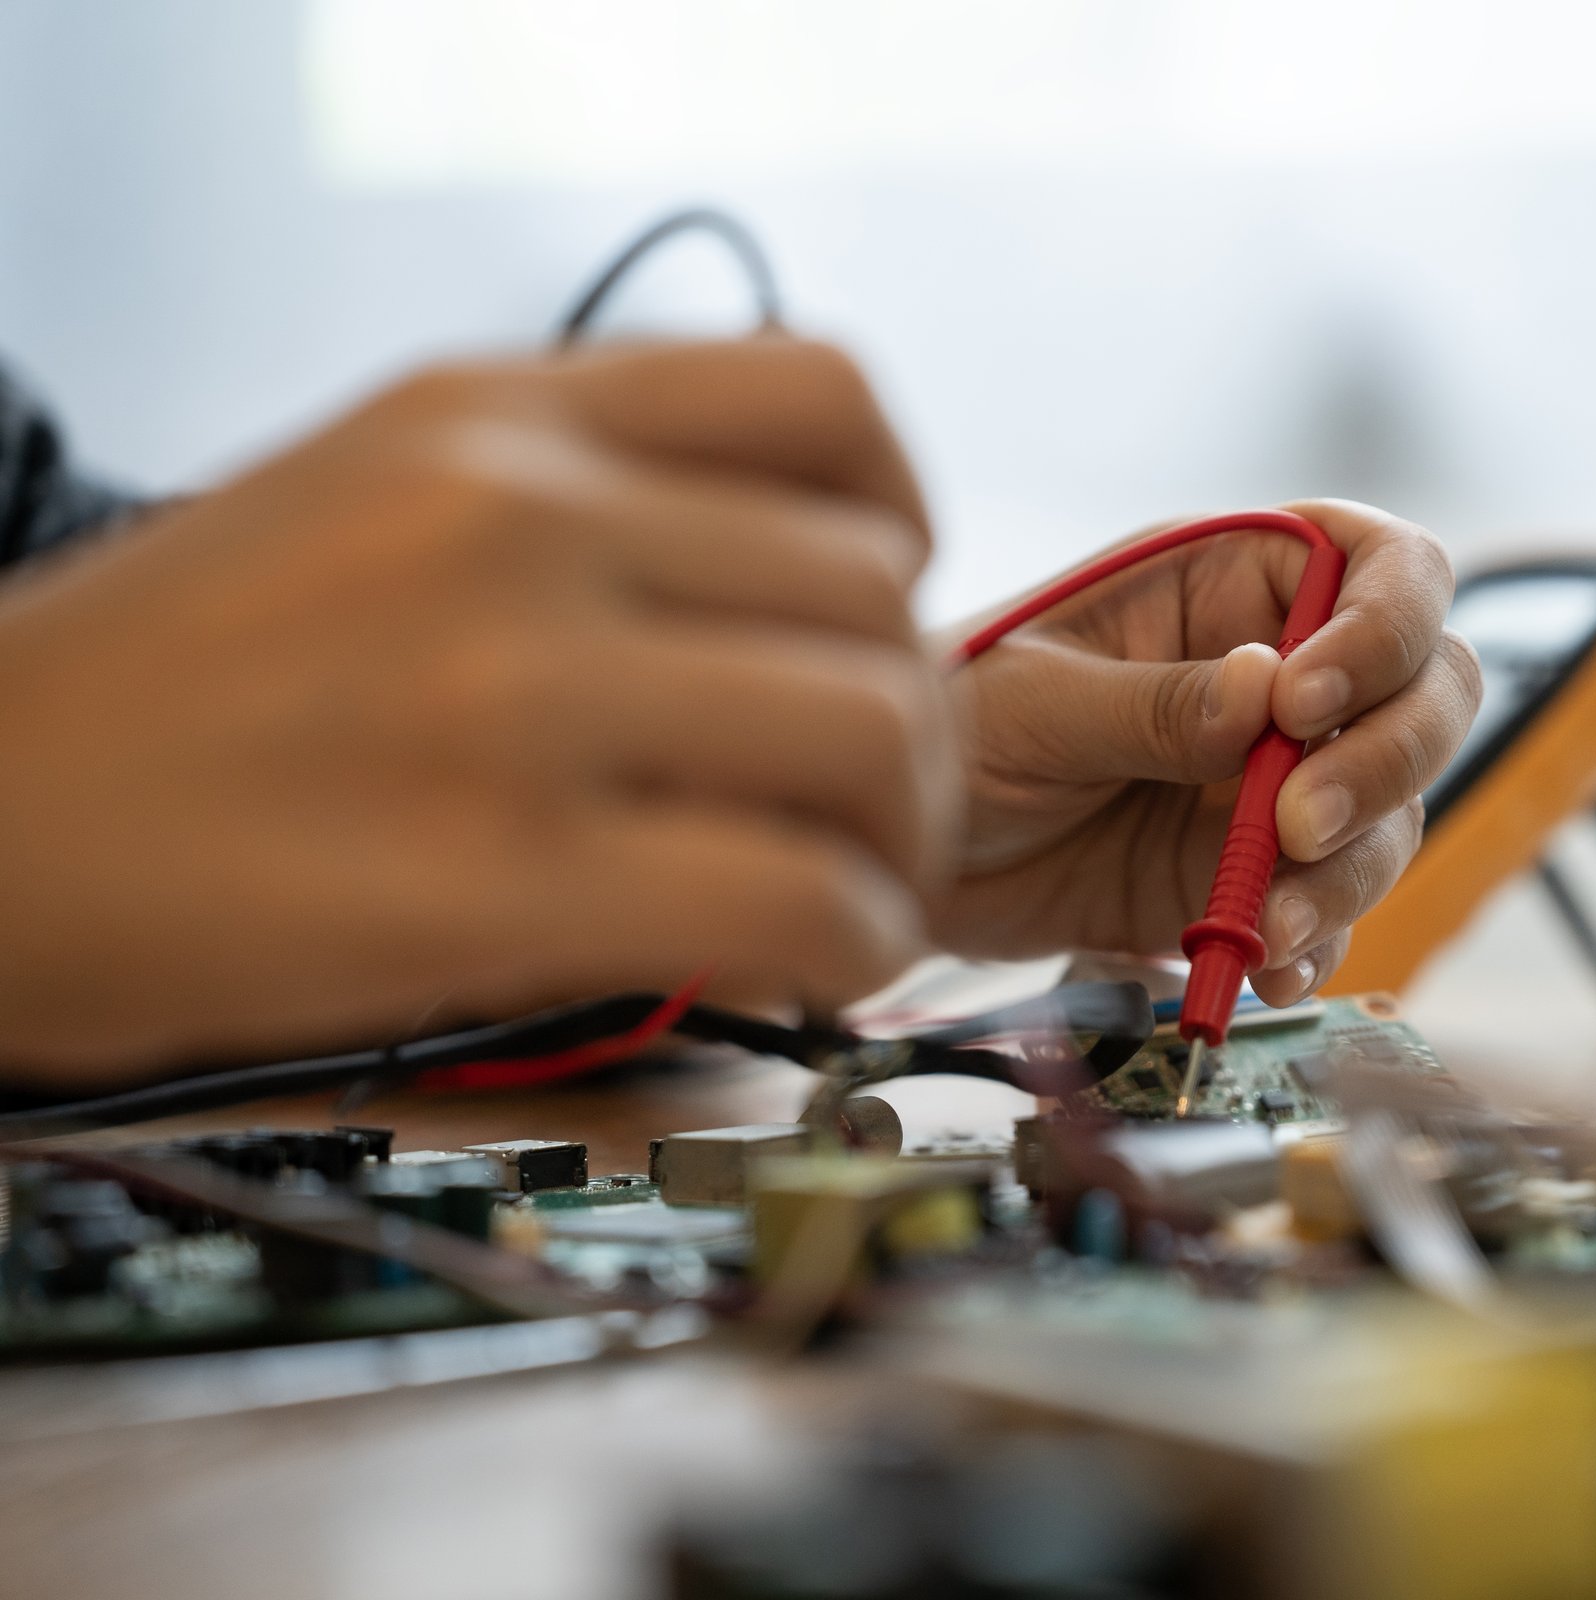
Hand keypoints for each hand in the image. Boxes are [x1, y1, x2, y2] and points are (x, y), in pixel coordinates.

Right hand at [0, 338, 957, 1082]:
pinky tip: (806, 971)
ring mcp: (514, 684)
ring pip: (878, 734)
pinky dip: (856, 946)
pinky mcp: (500, 869)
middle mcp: (518, 514)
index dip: (902, 524)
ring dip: (901, 839)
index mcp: (493, 409)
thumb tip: (804, 610)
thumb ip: (584, 513)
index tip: (869, 621)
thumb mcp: (376, 501)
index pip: (827, 395)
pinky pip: (805, 897)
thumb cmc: (181, 685)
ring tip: (844, 893)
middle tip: (870, 813)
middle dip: (914, 724)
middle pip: (880, 592)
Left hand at [935, 499, 1478, 1003]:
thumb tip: (1267, 690)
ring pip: (1395, 812)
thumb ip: (1152, 702)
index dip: (1382, 629)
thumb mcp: (1035, 701)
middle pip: (1430, 691)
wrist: (906, 854)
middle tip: (1298, 825)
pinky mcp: (1263, 876)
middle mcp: (1286, 672)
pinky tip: (1265, 965)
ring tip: (1267, 921)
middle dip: (1387, 761)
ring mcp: (1282, 779)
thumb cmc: (956, 727)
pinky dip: (1318, 942)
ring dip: (1353, 870)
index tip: (1304, 704)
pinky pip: (1337, 907)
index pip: (1387, 567)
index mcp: (1236, 578)